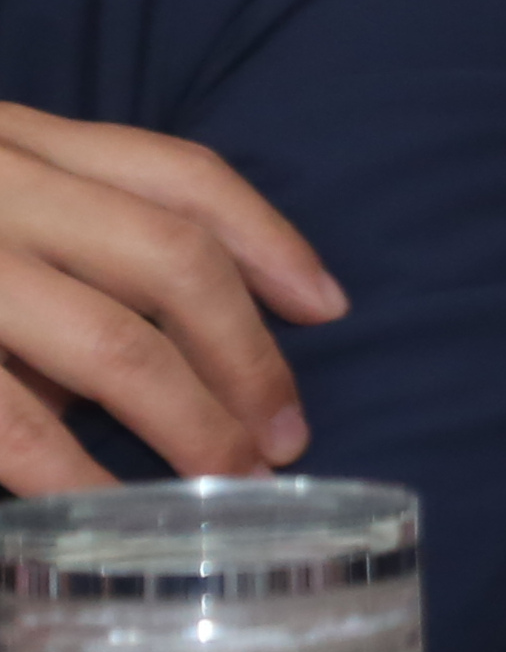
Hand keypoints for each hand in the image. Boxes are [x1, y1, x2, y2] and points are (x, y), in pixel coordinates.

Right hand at [0, 105, 342, 494]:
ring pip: (114, 344)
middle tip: (284, 434)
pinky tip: (116, 510)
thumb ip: (70, 259)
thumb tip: (188, 360)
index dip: (269, 240)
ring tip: (230, 479)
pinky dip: (77, 476)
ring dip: (192, 423)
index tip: (329, 307)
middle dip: (246, 356)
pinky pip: (16, 426)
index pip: (179, 174)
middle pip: (172, 260)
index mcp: (22, 141)